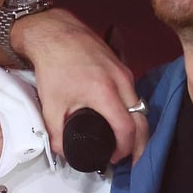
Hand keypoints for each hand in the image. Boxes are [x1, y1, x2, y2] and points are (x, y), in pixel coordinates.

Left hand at [9, 9, 147, 165]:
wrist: (54, 32)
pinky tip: (123, 119)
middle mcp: (121, 81)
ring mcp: (124, 70)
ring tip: (129, 144)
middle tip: (135, 161)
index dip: (124, 148)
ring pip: (140, 105)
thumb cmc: (53, 66)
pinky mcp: (121, 65)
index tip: (113, 158)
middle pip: (142, 119)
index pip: (127, 128)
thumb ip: (56, 134)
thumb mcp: (51, 105)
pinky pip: (133, 92)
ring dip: (138, 126)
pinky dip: (132, 110)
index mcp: (105, 92)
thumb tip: (63, 154)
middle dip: (141, 144)